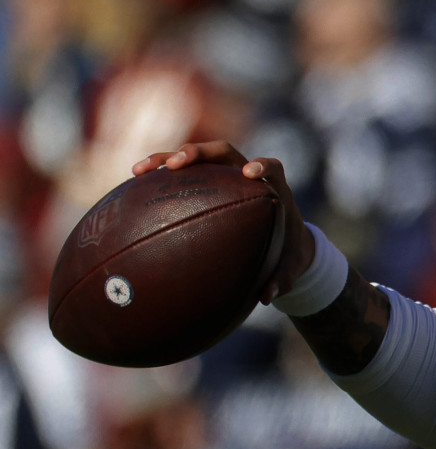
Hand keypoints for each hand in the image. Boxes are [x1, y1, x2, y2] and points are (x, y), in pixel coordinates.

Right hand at [133, 141, 314, 303]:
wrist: (283, 242)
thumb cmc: (287, 252)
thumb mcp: (289, 268)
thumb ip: (281, 279)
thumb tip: (267, 296)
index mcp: (273, 188)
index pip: (271, 167)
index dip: (262, 165)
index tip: (249, 172)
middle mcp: (246, 174)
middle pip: (223, 152)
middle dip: (199, 152)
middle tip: (176, 164)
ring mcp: (224, 176)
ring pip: (196, 158)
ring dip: (167, 158)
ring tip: (139, 170)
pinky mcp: (206, 183)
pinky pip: (181, 175)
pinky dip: (159, 177)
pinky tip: (133, 187)